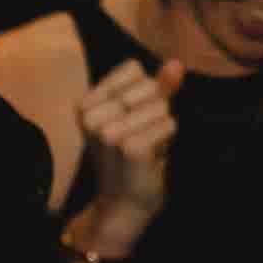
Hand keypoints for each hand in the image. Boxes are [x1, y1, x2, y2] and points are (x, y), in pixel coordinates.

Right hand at [71, 56, 187, 258]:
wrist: (125, 199)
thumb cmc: (133, 151)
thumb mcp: (142, 112)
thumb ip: (159, 86)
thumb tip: (176, 63)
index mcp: (86, 102)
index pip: (133, 68)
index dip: (145, 89)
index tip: (133, 116)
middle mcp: (91, 115)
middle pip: (149, 87)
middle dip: (156, 109)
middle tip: (141, 134)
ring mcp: (108, 132)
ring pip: (161, 106)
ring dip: (162, 125)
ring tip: (145, 144)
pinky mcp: (129, 147)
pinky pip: (169, 124)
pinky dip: (167, 138)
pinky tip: (151, 154)